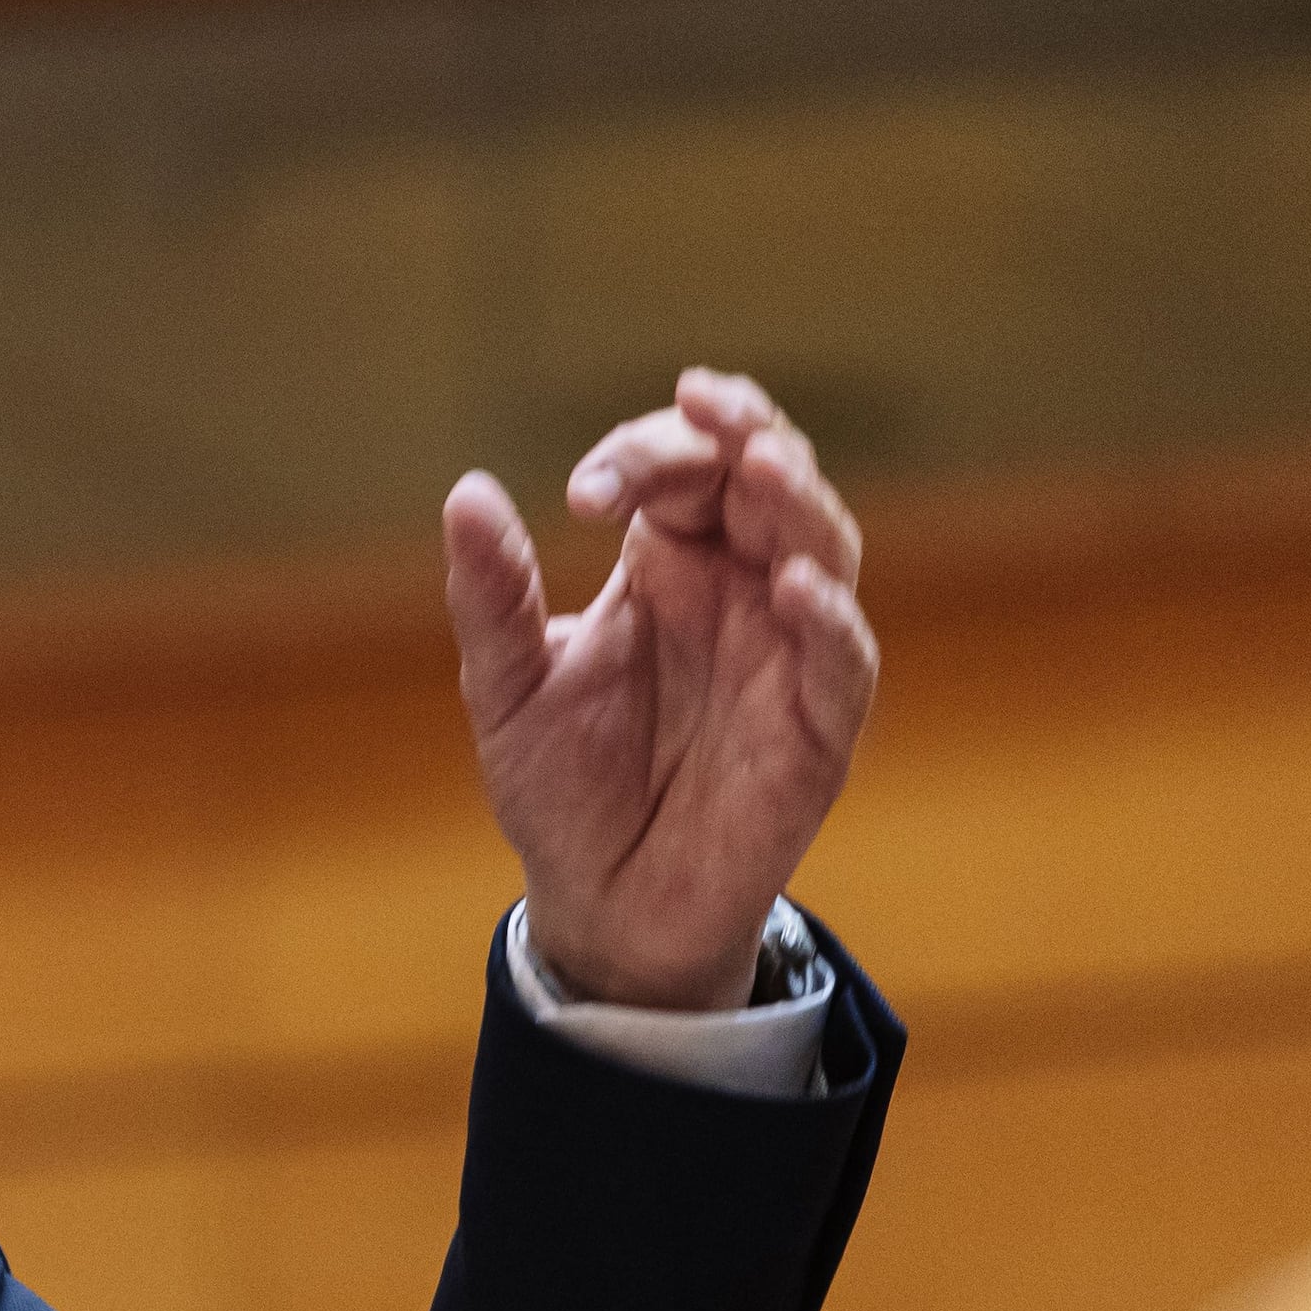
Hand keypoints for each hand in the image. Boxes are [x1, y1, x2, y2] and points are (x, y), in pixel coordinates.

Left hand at [445, 369, 876, 1011]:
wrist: (599, 901)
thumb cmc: (561, 786)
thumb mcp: (507, 687)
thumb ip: (494, 597)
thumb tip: (467, 492)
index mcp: (667, 564)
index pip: (680, 471)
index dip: (644, 454)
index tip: (585, 489)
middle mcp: (738, 590)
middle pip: (765, 482)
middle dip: (741, 436)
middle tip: (707, 408)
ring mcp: (787, 651)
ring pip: (822, 546)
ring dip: (797, 500)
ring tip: (760, 463)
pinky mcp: (818, 726)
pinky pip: (842, 659)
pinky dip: (826, 618)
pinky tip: (792, 585)